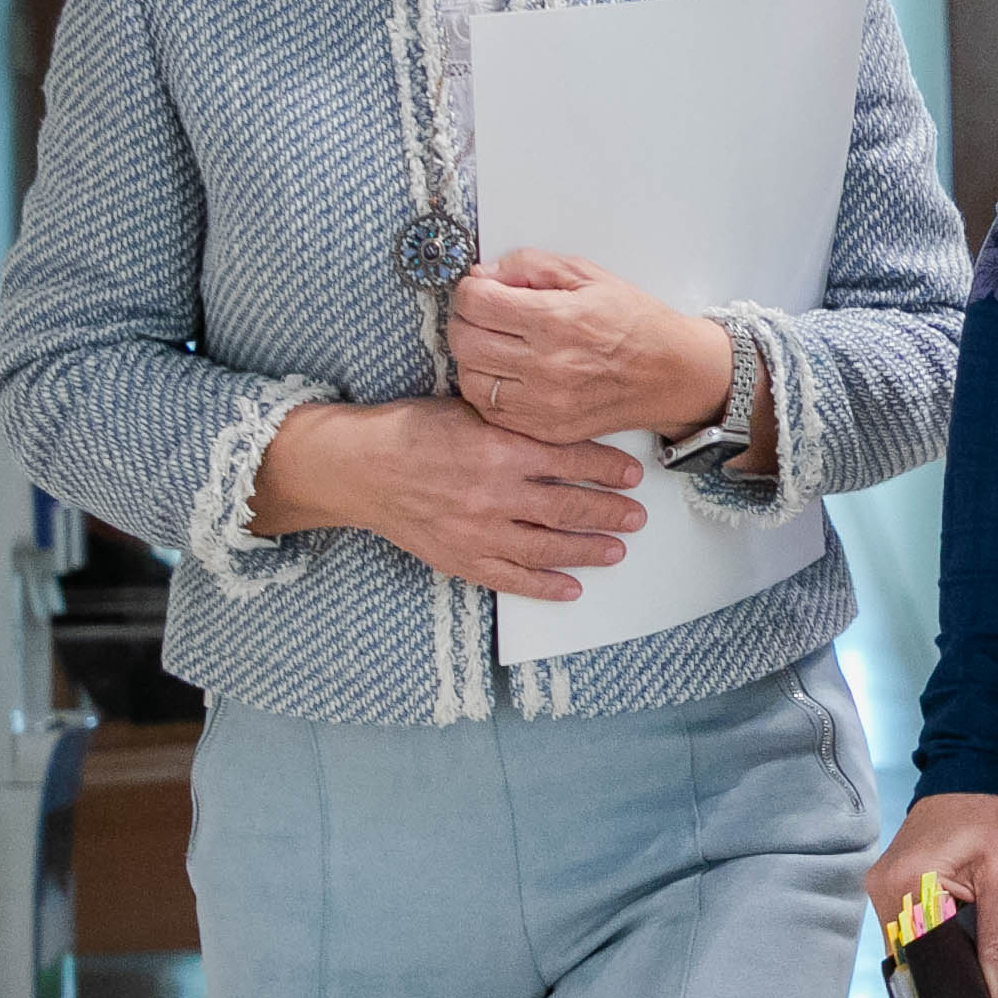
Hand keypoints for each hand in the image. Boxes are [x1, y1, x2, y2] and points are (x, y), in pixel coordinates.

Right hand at [246, 394, 646, 601]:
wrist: (360, 468)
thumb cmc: (412, 431)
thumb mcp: (468, 409)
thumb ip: (514, 419)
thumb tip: (564, 416)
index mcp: (499, 448)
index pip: (570, 457)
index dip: (608, 467)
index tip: (633, 473)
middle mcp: (495, 492)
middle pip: (569, 506)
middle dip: (610, 511)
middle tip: (637, 515)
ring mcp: (479, 531)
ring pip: (549, 547)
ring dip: (589, 549)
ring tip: (617, 549)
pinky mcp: (461, 559)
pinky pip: (512, 579)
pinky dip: (545, 586)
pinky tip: (572, 588)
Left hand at [451, 251, 760, 461]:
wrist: (671, 373)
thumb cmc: (634, 321)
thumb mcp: (588, 275)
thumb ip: (531, 266)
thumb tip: (485, 274)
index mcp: (556, 320)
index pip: (475, 302)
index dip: (470, 289)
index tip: (482, 288)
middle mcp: (546, 365)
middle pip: (463, 341)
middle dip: (465, 320)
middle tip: (485, 314)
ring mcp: (544, 403)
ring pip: (469, 380)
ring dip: (473, 358)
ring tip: (496, 346)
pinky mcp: (546, 428)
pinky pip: (490, 411)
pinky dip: (489, 390)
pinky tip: (507, 374)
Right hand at [865, 792, 997, 997]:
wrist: (976, 772)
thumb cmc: (993, 818)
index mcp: (905, 885)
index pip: (921, 960)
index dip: (952, 983)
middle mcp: (882, 888)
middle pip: (913, 955)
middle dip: (948, 967)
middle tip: (985, 976)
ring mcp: (881, 885)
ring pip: (911, 942)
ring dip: (941, 949)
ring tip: (974, 949)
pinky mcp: (890, 882)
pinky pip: (909, 923)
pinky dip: (934, 931)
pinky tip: (958, 929)